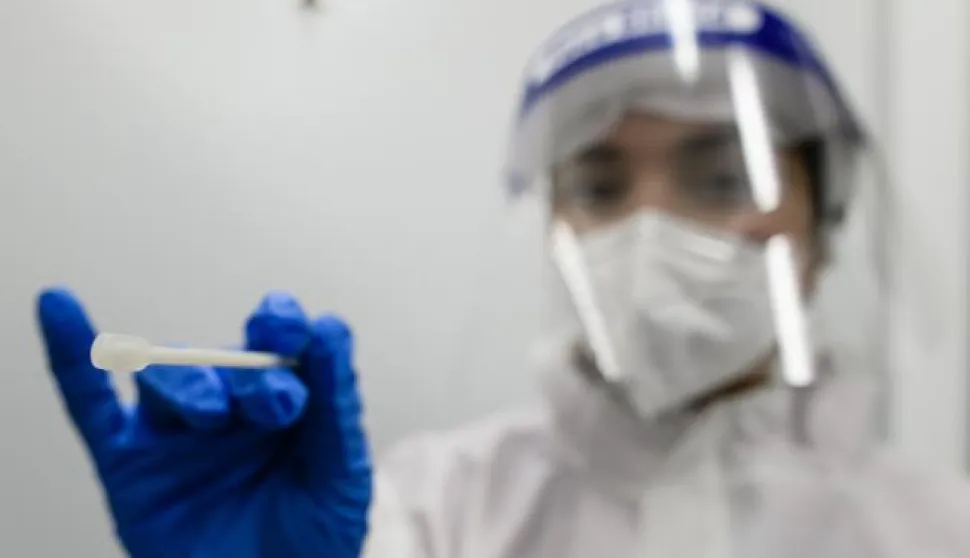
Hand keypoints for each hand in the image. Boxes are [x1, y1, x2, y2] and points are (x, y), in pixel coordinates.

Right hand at [36, 288, 371, 557]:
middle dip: (251, 374)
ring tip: (215, 417)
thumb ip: (335, 401)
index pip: (276, 338)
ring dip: (190, 385)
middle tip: (277, 408)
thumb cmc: (315, 535)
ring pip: (166, 379)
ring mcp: (177, 434)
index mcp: (284, 398)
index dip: (280, 322)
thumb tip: (329, 325)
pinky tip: (58, 308)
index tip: (288, 330)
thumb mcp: (340, 471)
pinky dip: (72, 358)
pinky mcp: (130, 465)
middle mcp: (229, 406)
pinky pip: (92, 407)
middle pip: (225, 359)